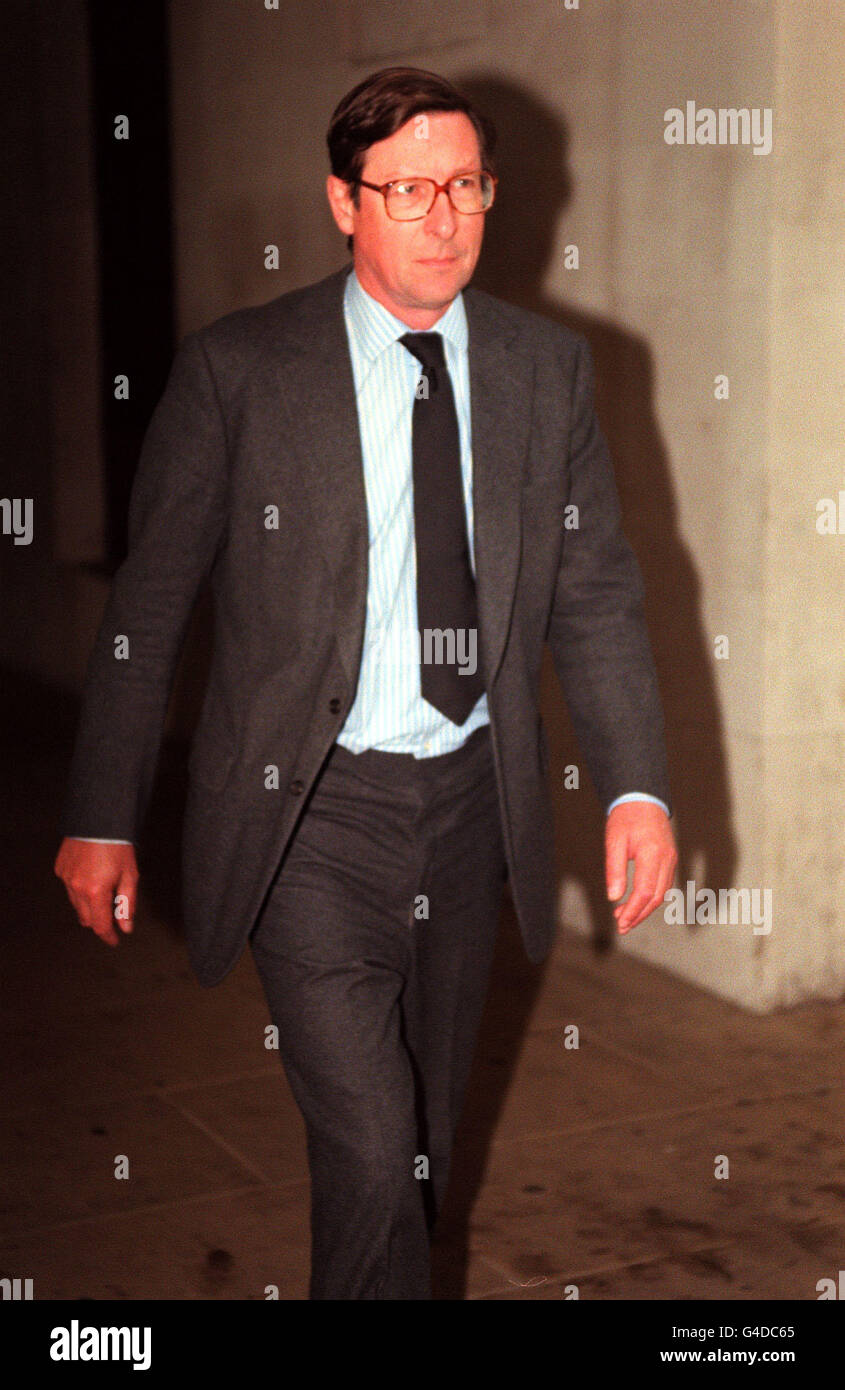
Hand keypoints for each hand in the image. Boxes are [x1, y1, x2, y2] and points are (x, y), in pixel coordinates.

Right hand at [54, 839, 138, 947]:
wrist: (99, 819)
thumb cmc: (118, 845)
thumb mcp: (130, 875)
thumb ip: (127, 904)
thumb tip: (126, 927)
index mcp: (95, 892)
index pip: (100, 925)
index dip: (109, 936)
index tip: (115, 940)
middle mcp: (76, 888)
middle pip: (87, 918)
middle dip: (100, 920)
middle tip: (114, 913)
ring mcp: (65, 878)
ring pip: (76, 904)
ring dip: (90, 905)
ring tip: (105, 890)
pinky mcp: (60, 868)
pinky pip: (69, 887)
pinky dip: (80, 889)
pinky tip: (92, 876)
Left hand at [605, 802, 676, 933]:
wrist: (643, 799)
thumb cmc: (626, 818)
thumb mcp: (614, 841)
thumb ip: (614, 869)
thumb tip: (614, 896)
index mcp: (652, 854)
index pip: (645, 891)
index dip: (633, 910)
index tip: (620, 922)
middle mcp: (666, 859)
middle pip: (656, 897)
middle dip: (639, 914)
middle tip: (622, 926)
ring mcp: (671, 859)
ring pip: (662, 893)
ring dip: (645, 908)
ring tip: (625, 917)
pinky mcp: (670, 859)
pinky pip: (663, 884)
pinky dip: (651, 897)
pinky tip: (636, 902)